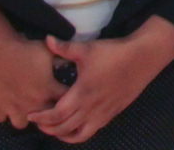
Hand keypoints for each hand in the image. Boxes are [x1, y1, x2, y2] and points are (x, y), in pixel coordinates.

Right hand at [0, 6, 65, 127]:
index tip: (62, 90)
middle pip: (44, 117)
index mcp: (47, 90)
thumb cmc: (22, 48)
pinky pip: (1, 118)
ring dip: (23, 115)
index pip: (65, 100)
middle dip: (45, 110)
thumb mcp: (46, 50)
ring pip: (21, 123)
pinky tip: (4, 102)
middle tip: (43, 99)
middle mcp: (31, 104)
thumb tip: (70, 60)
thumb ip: (60, 58)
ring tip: (23, 105)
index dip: (66, 97)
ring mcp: (11, 109)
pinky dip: (3, 112)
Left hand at [27, 17, 173, 142]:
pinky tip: (74, 126)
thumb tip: (47, 38)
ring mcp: (103, 113)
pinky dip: (79, 134)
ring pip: (79, 134)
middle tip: (38, 121)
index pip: (56, 114)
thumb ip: (64, 48)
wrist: (142, 58)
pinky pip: (92, 131)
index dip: (41, 118)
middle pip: (64, 127)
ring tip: (54, 128)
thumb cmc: (113, 53)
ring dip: (63, 135)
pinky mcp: (112, 114)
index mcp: (82, 93)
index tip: (31, 114)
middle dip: (48, 128)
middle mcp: (91, 108)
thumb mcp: (87, 49)